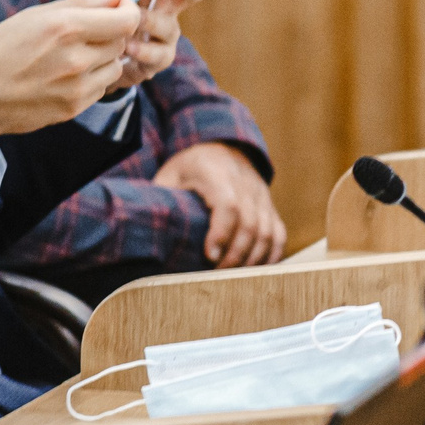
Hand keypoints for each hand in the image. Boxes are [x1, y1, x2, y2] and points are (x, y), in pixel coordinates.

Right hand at [0, 0, 142, 136]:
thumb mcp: (32, 16)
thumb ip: (79, 5)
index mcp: (65, 27)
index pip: (127, 18)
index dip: (126, 10)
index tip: (115, 9)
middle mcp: (76, 58)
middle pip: (122, 41)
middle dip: (110, 33)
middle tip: (86, 33)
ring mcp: (77, 87)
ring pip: (115, 66)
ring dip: (103, 58)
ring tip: (72, 57)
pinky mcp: (74, 108)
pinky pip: (101, 88)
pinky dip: (91, 79)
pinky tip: (64, 77)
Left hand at [93, 0, 206, 88]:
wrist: (89, 54)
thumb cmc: (97, 17)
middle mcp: (167, 8)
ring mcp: (165, 35)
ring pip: (171, 26)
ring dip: (151, 21)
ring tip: (132, 21)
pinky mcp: (157, 60)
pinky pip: (160, 55)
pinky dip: (144, 50)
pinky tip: (127, 46)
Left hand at [156, 141, 286, 266]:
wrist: (223, 146)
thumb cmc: (190, 166)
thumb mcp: (170, 175)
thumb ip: (161, 199)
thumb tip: (145, 229)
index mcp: (217, 173)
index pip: (228, 205)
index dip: (221, 233)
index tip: (209, 256)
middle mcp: (246, 183)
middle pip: (251, 224)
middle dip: (235, 255)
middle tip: (216, 276)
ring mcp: (262, 195)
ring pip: (268, 232)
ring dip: (252, 260)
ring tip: (232, 279)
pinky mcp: (271, 206)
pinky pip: (279, 234)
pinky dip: (271, 256)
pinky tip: (255, 272)